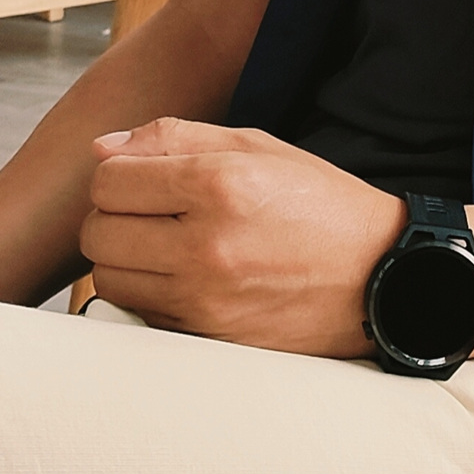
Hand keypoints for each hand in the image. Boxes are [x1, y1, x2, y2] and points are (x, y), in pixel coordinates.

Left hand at [80, 117, 405, 353]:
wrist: (374, 274)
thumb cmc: (318, 202)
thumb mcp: (257, 146)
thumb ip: (175, 137)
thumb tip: (103, 148)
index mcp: (219, 183)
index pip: (110, 179)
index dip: (116, 172)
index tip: (140, 175)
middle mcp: (206, 243)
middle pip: (98, 232)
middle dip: (111, 215)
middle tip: (147, 209)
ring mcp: (204, 298)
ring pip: (108, 278)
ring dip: (122, 257)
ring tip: (160, 242)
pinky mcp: (205, 336)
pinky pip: (139, 312)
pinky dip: (146, 292)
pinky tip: (180, 273)